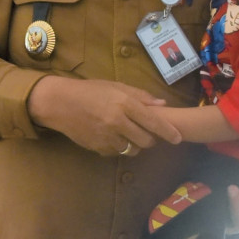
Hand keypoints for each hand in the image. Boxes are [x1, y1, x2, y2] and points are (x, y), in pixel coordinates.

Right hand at [27, 77, 181, 155]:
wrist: (60, 103)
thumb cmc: (90, 90)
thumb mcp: (116, 86)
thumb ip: (140, 96)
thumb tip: (162, 105)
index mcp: (124, 103)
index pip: (153, 122)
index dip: (168, 132)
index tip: (178, 138)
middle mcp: (117, 122)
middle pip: (146, 141)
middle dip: (151, 139)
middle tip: (147, 132)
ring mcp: (107, 137)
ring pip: (133, 149)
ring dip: (135, 144)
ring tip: (127, 132)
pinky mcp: (98, 148)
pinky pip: (117, 153)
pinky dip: (119, 147)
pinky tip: (112, 136)